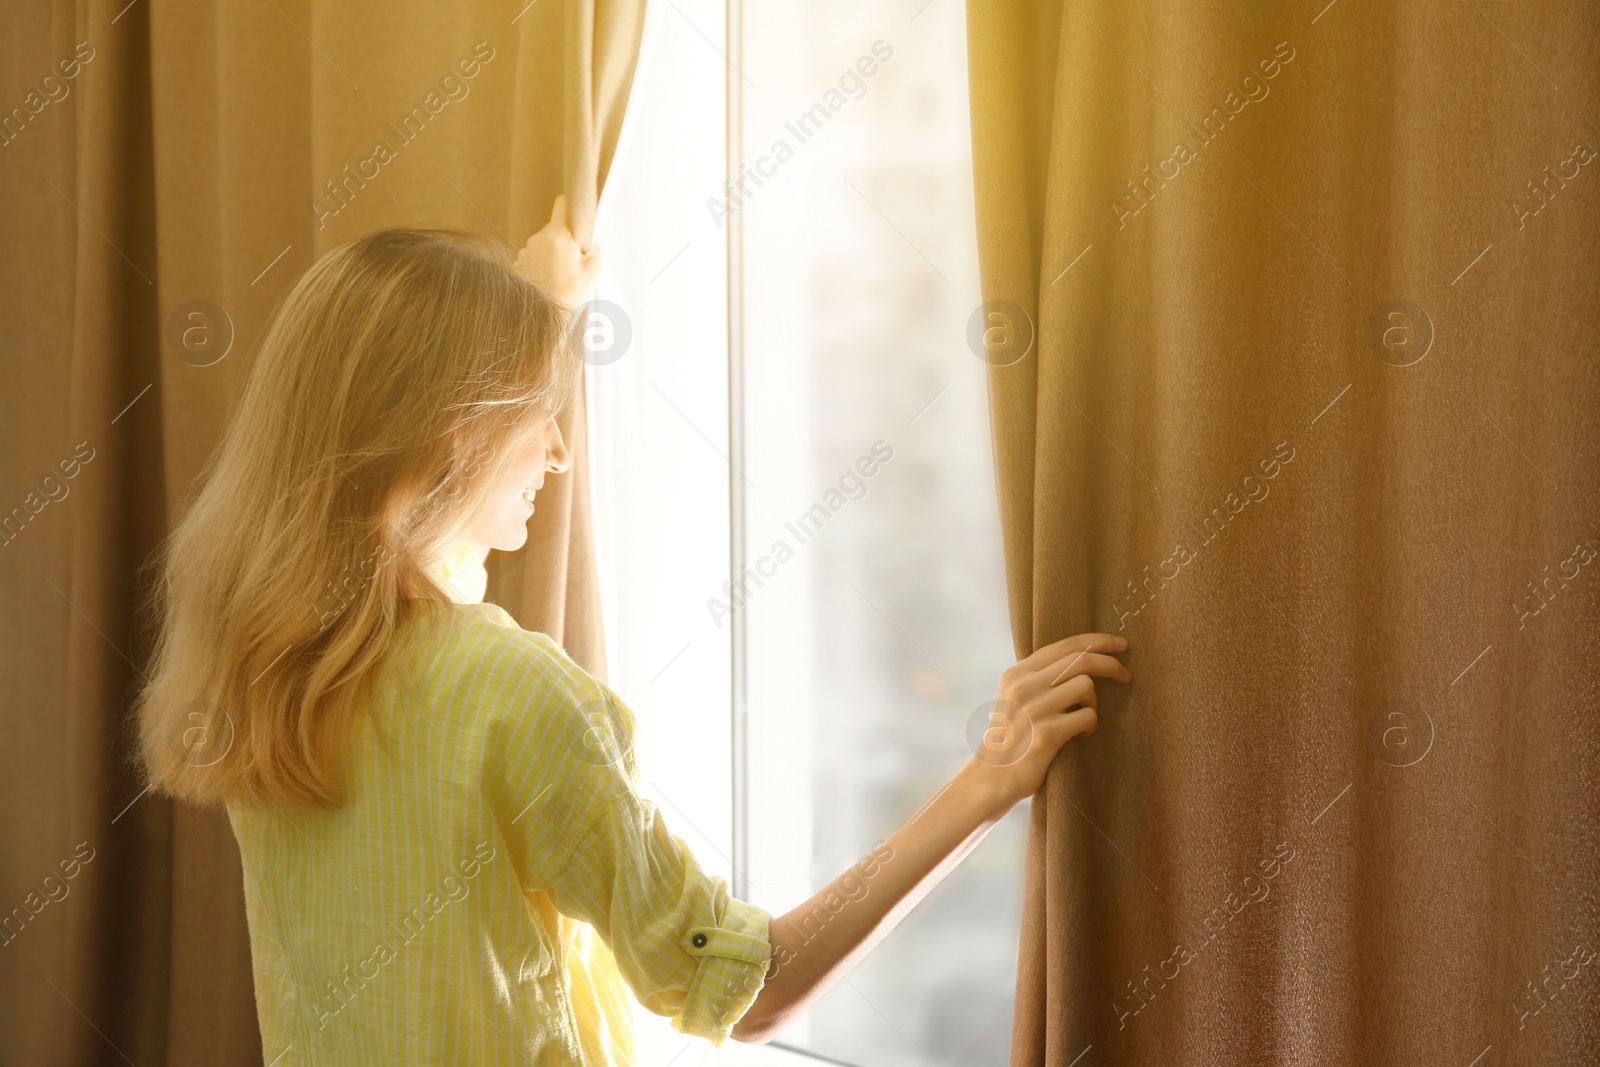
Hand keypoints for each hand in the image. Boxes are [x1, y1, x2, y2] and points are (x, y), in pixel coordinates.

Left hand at [513, 194, 600, 305]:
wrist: (543, 317)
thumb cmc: (569, 295)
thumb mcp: (593, 272)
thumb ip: (595, 251)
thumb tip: (592, 245)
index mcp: (558, 236)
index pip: (562, 205)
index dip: (569, 205)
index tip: (573, 209)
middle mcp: (538, 240)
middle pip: (554, 231)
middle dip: (563, 242)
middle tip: (572, 262)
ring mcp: (525, 253)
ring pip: (542, 247)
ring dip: (550, 256)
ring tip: (559, 277)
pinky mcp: (517, 266)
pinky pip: (531, 260)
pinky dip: (539, 268)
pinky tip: (547, 282)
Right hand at [962, 632, 1130, 812]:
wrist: (992, 777)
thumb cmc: (1012, 738)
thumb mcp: (1016, 698)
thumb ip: (1040, 678)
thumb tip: (1084, 658)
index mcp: (1017, 672)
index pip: (1065, 645)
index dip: (1097, 640)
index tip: (1120, 644)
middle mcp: (1024, 685)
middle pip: (1081, 659)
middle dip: (1111, 664)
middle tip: (1126, 676)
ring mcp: (1034, 708)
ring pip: (1086, 687)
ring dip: (1093, 704)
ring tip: (1081, 720)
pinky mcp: (1047, 733)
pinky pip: (1088, 716)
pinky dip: (1090, 727)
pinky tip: (1079, 736)